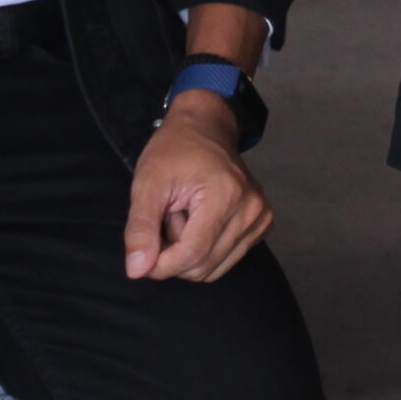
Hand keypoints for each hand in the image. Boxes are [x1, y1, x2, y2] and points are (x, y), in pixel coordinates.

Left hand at [122, 105, 270, 281]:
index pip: (190, 256)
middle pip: (202, 267)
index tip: (141, 250)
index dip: (158, 265)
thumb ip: (140, 230)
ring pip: (213, 269)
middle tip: (167, 220)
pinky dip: (205, 250)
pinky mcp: (262, 222)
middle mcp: (251, 210)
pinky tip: (200, 223)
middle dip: (173, 255)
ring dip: (189, 253)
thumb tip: (137, 271)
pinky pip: (226, 259)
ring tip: (184, 220)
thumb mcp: (146, 185)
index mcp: (226, 196)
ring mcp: (261, 216)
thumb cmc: (174, 151)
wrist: (206, 128)